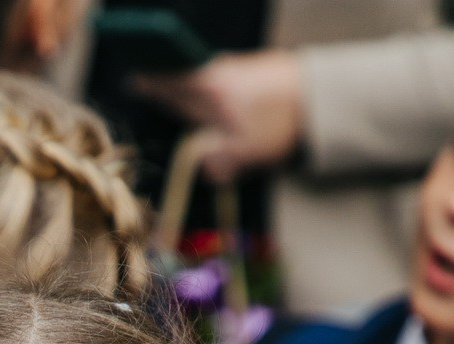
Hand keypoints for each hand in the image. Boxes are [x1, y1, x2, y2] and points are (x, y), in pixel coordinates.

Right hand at [131, 50, 304, 182]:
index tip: (133, 80)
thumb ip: (218, 161)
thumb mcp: (244, 152)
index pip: (170, 85)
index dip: (150, 84)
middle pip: (184, 77)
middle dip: (166, 82)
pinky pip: (224, 77)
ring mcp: (238, 67)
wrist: (320, 93)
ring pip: (206, 77)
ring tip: (182, 95)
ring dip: (192, 85)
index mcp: (208, 92)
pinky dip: (216, 88)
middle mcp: (218, 73)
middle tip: (147, 83)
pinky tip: (221, 101)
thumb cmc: (279, 121)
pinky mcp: (255, 68)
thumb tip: (204, 167)